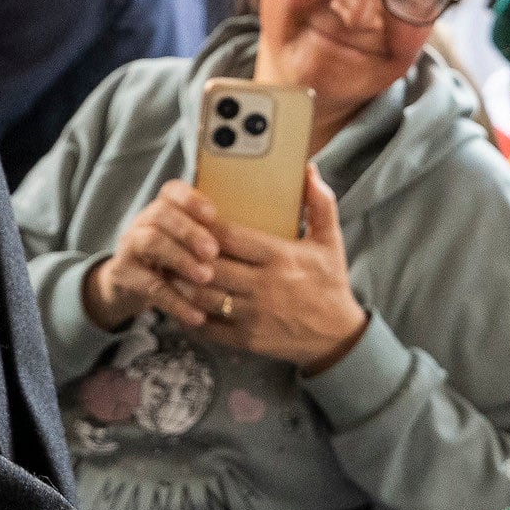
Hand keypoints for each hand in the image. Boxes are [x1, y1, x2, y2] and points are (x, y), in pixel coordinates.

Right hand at [82, 180, 221, 330]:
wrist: (131, 286)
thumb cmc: (174, 260)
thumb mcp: (189, 245)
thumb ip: (210, 238)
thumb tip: (253, 244)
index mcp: (162, 208)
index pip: (172, 191)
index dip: (191, 200)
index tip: (214, 215)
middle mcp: (142, 222)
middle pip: (161, 214)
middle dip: (190, 232)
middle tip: (213, 252)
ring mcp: (129, 246)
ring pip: (151, 243)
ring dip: (181, 259)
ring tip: (206, 277)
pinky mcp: (123, 275)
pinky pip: (149, 285)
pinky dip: (175, 301)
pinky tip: (197, 314)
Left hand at [177, 167, 368, 374]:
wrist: (338, 336)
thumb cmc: (329, 284)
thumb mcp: (330, 241)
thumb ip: (321, 204)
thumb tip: (309, 170)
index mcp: (280, 256)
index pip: (230, 237)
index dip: (204, 227)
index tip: (191, 219)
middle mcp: (264, 285)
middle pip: (209, 266)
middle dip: (186, 256)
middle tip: (173, 245)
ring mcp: (254, 314)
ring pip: (203, 297)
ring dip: (182, 285)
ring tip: (171, 270)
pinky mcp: (247, 339)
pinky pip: (208, 327)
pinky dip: (190, 315)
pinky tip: (183, 304)